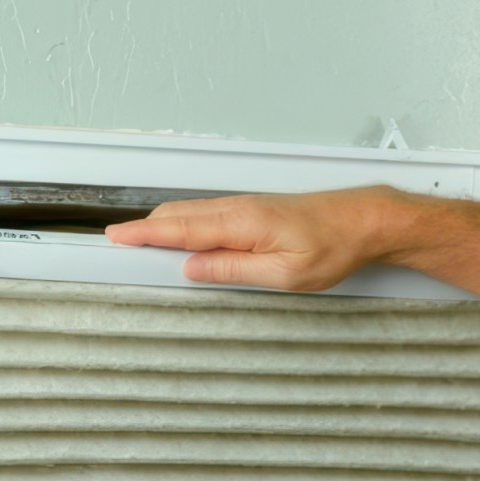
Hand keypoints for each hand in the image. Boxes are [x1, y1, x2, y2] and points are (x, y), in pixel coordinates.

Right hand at [105, 187, 398, 291]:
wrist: (365, 221)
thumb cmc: (334, 247)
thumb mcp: (284, 274)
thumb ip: (233, 270)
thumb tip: (193, 269)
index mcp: (241, 224)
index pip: (179, 229)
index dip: (143, 234)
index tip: (114, 237)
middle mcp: (239, 209)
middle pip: (178, 216)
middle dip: (144, 228)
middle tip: (116, 243)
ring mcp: (246, 206)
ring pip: (192, 212)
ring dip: (163, 225)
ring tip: (139, 240)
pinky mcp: (255, 210)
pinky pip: (208, 213)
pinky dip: (184, 222)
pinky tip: (182, 234)